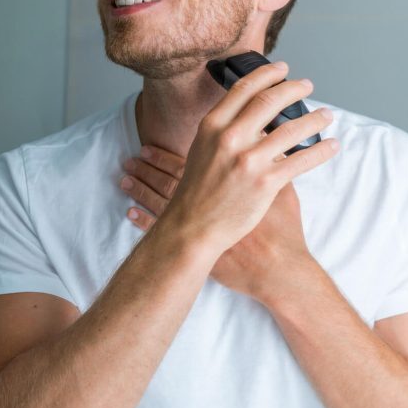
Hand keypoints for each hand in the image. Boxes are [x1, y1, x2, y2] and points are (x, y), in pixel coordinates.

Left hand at [122, 145, 317, 302]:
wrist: (280, 268)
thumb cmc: (283, 231)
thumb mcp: (281, 190)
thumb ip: (273, 163)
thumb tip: (267, 140)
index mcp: (223, 185)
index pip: (185, 166)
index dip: (163, 157)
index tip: (145, 148)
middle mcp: (205, 202)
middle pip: (167, 182)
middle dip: (146, 170)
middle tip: (128, 160)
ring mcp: (197, 226)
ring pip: (160, 203)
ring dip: (140, 190)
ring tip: (123, 180)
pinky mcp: (194, 246)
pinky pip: (161, 232)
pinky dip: (143, 221)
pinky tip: (130, 213)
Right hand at [152, 62, 337, 253]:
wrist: (193, 225)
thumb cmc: (197, 189)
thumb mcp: (201, 149)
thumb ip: (223, 130)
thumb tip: (252, 115)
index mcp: (212, 126)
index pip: (243, 89)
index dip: (266, 74)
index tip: (281, 68)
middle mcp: (230, 137)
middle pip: (270, 101)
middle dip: (294, 89)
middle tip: (307, 85)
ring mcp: (249, 159)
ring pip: (292, 129)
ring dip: (315, 119)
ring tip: (326, 115)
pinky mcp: (266, 182)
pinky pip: (302, 160)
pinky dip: (321, 151)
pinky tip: (331, 146)